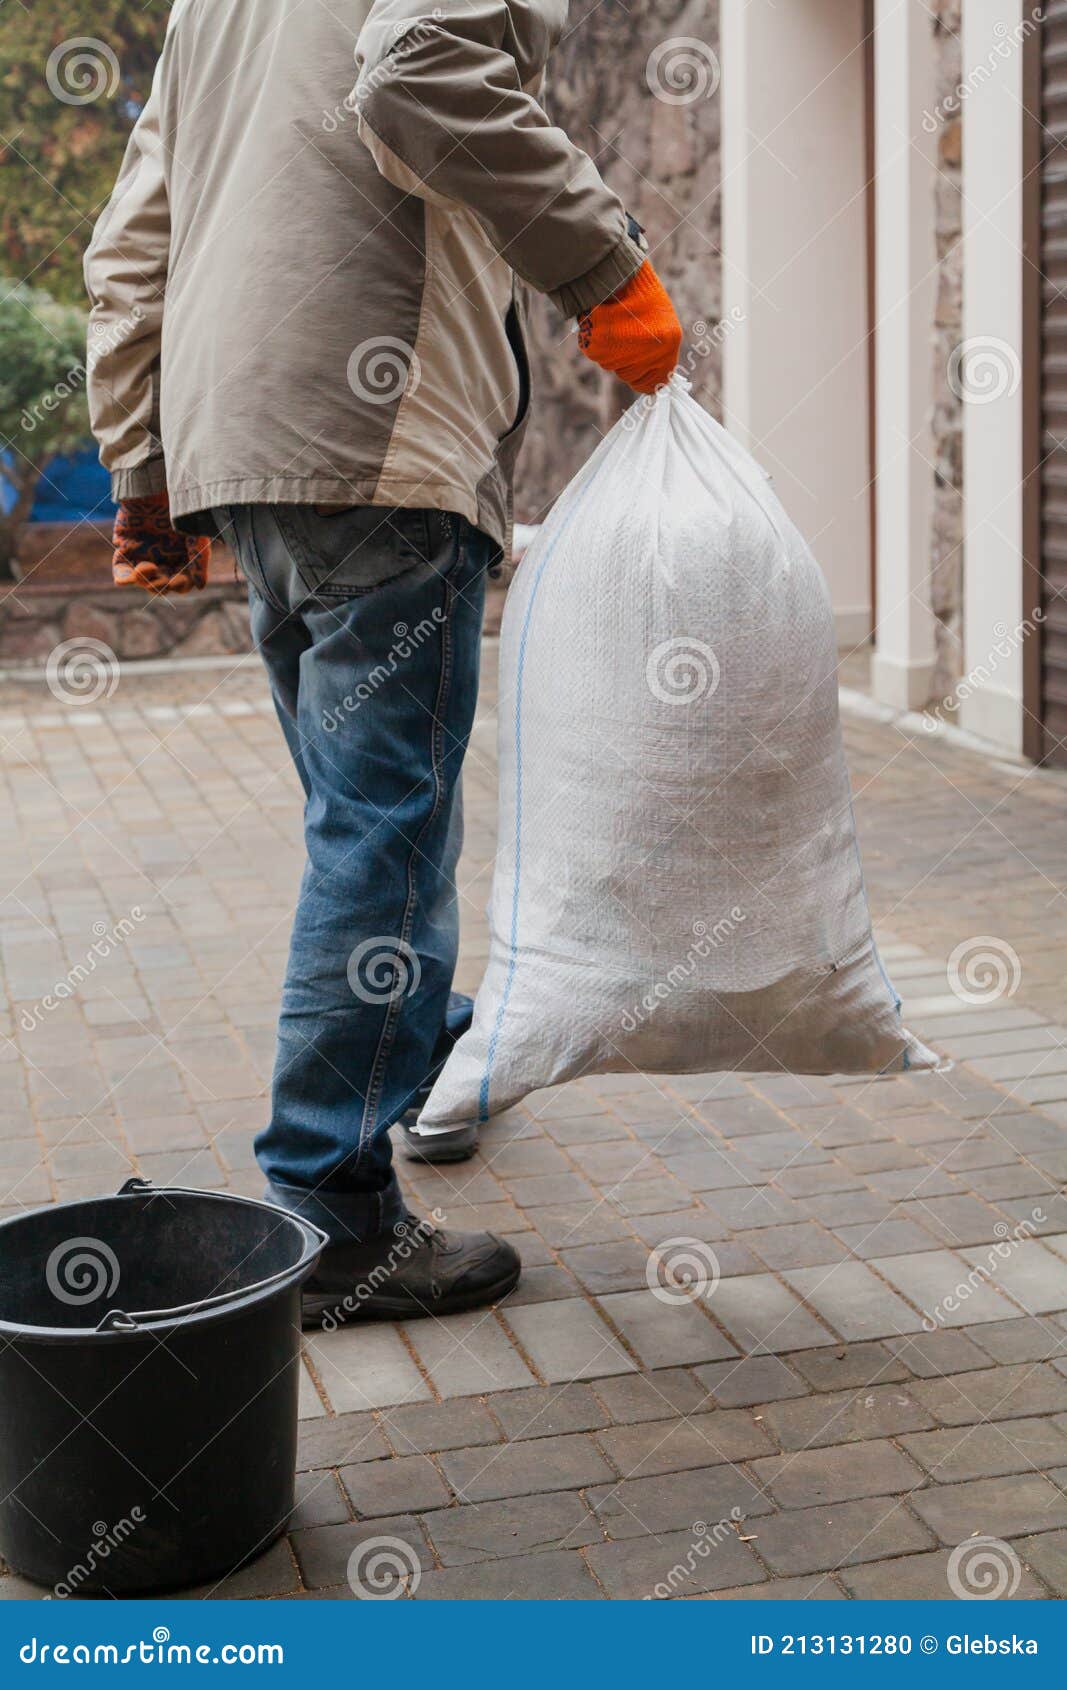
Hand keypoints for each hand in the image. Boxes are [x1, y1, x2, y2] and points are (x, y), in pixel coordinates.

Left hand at [112, 490, 210, 593]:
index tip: (178, 580)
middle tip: (162, 576)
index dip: (180, 586)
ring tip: (146, 568)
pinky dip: (123, 578)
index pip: (182, 583)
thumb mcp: (195, 534)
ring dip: (144, 581)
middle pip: (161, 585)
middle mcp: (163, 559)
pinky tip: (125, 580)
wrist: (155, 483)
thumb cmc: (180, 507)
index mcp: (183, 558)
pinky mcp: (125, 547)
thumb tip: (200, 587)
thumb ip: (199, 560)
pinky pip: (122, 569)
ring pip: (143, 580)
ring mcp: (144, 555)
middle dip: (161, 585)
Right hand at [578, 259, 682, 394]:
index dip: (647, 379)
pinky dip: (595, 340)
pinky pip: (596, 353)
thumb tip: (656, 378)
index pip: (657, 380)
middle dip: (626, 360)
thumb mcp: (659, 316)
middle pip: (631, 375)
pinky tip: (601, 320)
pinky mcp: (599, 346)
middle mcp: (648, 350)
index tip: (640, 375)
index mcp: (669, 341)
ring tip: (613, 321)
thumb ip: (659, 346)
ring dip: (610, 349)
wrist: (614, 264)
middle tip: (623, 334)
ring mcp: (623, 350)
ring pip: (612, 364)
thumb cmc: (638, 287)